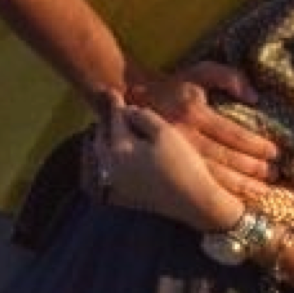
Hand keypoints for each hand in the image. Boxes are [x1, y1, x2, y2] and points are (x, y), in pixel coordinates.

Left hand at [93, 95, 241, 232]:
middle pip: (101, 140)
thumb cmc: (181, 164)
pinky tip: (116, 155)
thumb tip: (130, 111)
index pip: (115, 121)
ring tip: (109, 130)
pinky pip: (106, 172)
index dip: (115, 104)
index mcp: (119, 150)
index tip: (111, 90)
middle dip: (105, 123)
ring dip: (103, 141)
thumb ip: (144, 117)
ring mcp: (116, 184)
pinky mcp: (124, 196)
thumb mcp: (165, 133)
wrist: (193, 201)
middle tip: (109, 109)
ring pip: (101, 157)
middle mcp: (111, 168)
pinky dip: (107, 159)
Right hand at [127, 62, 279, 187]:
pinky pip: (196, 183)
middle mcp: (184, 136)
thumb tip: (254, 97)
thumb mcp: (202, 71)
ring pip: (211, 176)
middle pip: (224, 158)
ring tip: (262, 192)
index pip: (231, 133)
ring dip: (238, 186)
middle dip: (252, 170)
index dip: (255, 145)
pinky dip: (218, 193)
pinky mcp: (168, 166)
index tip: (275, 153)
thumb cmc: (177, 85)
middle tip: (275, 176)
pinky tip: (234, 199)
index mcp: (194, 112)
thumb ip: (230, 77)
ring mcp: (174, 155)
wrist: (134, 98)